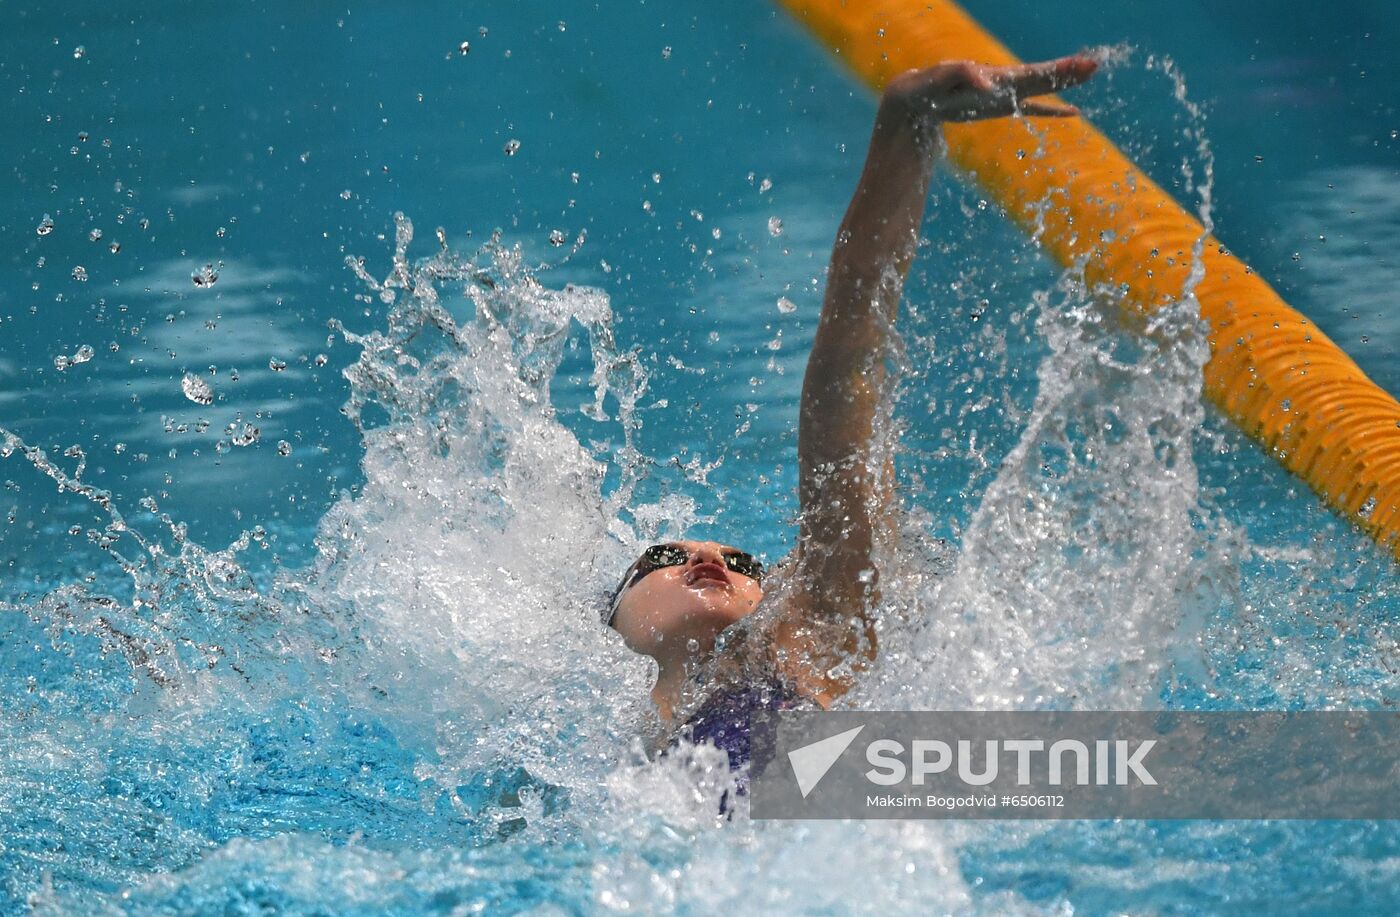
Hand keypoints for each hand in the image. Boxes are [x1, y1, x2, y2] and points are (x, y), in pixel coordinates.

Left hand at [883, 54, 1097, 125]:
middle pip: (1042, 77)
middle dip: (1067, 72)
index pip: (1031, 73)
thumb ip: (960, 75)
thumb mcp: (936, 80)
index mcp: (993, 77)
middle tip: (1096, 64)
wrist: (916, 99)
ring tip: (1091, 72)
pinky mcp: (1000, 108)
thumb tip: (989, 86)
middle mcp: (1003, 83)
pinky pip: (1033, 109)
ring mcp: (1005, 95)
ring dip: (1065, 84)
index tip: (1080, 65)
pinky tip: (1073, 113)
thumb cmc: (925, 88)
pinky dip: (1053, 110)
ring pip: (1041, 89)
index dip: (1056, 71)